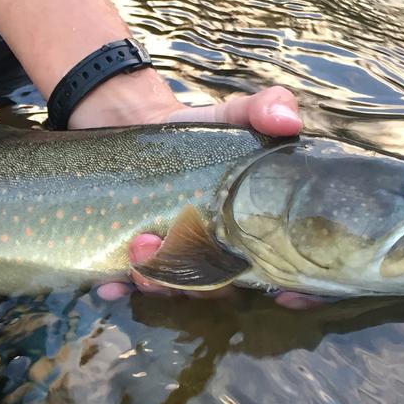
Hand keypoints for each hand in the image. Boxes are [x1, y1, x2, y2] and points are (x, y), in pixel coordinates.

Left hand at [76, 84, 318, 308]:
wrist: (139, 129)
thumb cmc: (197, 134)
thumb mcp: (232, 116)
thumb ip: (265, 109)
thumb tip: (289, 121)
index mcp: (248, 235)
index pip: (279, 273)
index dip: (295, 294)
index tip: (286, 293)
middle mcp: (212, 257)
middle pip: (216, 291)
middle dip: (199, 283)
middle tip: (178, 244)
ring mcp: (171, 262)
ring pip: (171, 292)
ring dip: (156, 281)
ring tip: (139, 245)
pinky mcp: (130, 260)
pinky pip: (125, 287)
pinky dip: (116, 289)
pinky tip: (107, 284)